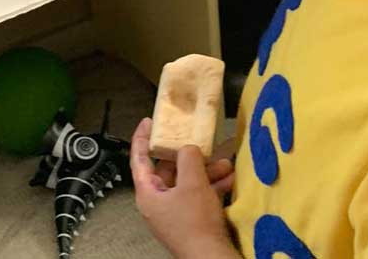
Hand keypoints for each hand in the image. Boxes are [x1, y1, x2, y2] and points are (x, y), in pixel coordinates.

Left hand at [131, 118, 237, 258]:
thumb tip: (188, 148)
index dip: (141, 138)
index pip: (139, 159)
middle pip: (169, 170)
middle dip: (190, 157)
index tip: (148, 122)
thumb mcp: (192, 183)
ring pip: (187, 182)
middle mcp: (157, 202)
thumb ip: (188, 158)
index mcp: (148, 193)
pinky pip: (197, 196)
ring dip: (206, 172)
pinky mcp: (189, 220)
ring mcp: (173, 212)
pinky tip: (229, 180)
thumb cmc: (196, 222)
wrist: (211, 258)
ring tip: (225, 165)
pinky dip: (211, 187)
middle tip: (203, 145)